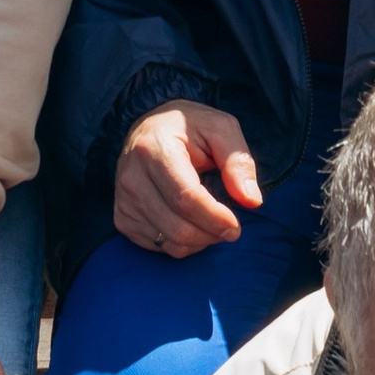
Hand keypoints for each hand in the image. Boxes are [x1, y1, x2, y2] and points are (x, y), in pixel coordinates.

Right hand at [116, 102, 262, 259]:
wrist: (151, 127)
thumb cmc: (190, 128)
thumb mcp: (221, 129)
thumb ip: (238, 161)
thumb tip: (252, 200)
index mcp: (154, 150)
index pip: (185, 197)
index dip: (214, 218)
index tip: (236, 226)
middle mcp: (132, 177)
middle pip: (177, 226)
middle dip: (211, 234)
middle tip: (231, 228)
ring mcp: (124, 200)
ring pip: (169, 241)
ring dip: (200, 241)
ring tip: (213, 222)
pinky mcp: (122, 218)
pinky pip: (157, 246)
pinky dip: (182, 244)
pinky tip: (192, 223)